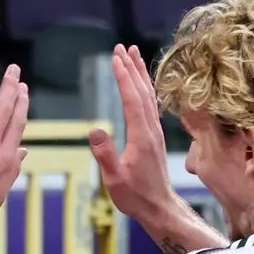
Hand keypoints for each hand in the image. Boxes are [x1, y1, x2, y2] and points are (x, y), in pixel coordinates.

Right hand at [87, 46, 189, 245]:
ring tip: (134, 55)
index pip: (132, 100)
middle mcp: (151, 130)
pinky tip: (141, 84)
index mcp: (141, 137)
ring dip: (140, 74)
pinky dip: (145, 88)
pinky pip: (151, 105)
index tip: (116, 57)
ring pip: (149, 96)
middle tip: (122, 47)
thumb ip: (105, 154)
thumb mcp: (114, 179)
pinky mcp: (155, 137)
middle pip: (142, 92)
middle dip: (132, 67)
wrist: (159, 207)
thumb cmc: (135, 196)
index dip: (123, 77)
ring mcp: (155, 132)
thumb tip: (94, 129)